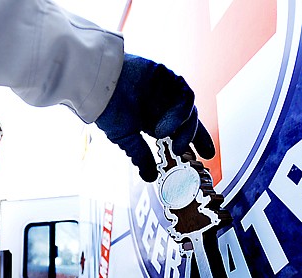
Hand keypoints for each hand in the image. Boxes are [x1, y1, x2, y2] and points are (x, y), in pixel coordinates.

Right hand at [95, 54, 214, 181]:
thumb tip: (149, 177)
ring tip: (168, 137)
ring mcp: (166, 90)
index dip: (194, 144)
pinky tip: (168, 123)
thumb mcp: (126, 138)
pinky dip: (180, 111)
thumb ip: (141, 156)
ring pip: (189, 109)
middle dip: (198, 137)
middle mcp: (163, 105)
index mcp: (155, 120)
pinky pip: (184, 93)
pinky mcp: (167, 76)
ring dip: (184, 127)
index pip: (180, 132)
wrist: (97, 83)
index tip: (204, 157)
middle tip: (195, 152)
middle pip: (191, 121)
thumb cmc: (107, 108)